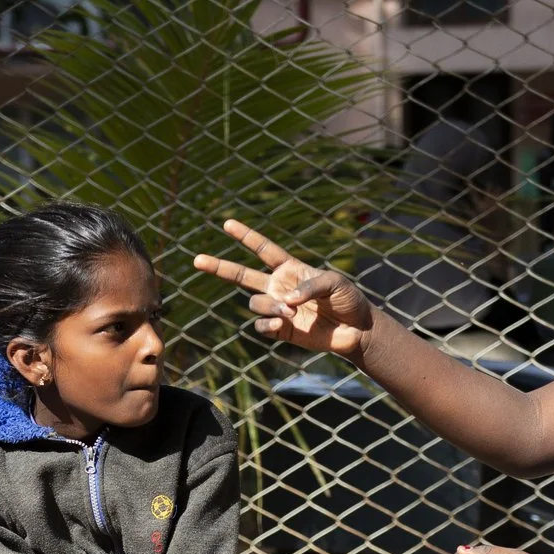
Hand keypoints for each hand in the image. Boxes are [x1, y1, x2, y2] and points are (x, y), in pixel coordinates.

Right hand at [192, 219, 377, 361]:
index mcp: (290, 269)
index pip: (263, 249)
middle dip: (219, 267)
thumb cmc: (349, 300)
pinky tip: (281, 324)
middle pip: (242, 275)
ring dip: (269, 307)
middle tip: (196, 259)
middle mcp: (279, 287)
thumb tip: (285, 301)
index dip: (246, 236)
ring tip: (290, 313)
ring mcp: (278, 309)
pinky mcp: (280, 331)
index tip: (226, 223)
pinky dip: (267, 325)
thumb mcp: (335, 283)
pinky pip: (261, 327)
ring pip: (255, 303)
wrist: (356, 331)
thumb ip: (309, 285)